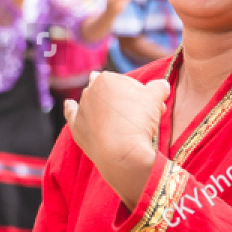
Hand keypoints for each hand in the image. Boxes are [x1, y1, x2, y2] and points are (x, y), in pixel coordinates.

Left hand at [64, 73, 167, 208]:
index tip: (151, 109)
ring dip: (104, 107)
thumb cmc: (138, 121)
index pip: (128, 84)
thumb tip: (161, 86)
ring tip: (120, 121)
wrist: (121, 153)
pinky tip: (70, 103)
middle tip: (140, 117)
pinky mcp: (76, 126)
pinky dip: (71, 108)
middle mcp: (91, 90)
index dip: (141, 96)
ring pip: (94, 101)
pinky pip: (71, 112)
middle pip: (112, 93)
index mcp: (107, 78)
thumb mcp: (156, 98)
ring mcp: (82, 108)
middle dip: (125, 101)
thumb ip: (159, 87)